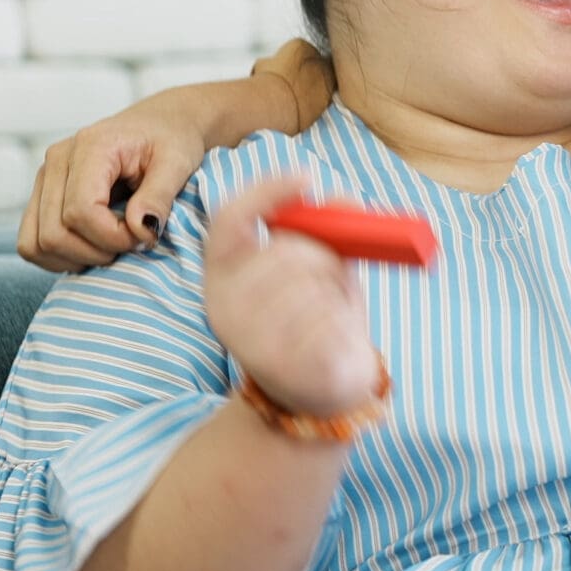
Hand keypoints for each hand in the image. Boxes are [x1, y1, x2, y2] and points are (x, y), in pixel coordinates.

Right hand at [18, 87, 216, 271]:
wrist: (162, 123)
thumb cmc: (172, 139)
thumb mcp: (178, 163)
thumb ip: (159, 196)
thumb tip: (139, 229)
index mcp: (90, 147)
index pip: (80, 211)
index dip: (112, 237)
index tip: (144, 235)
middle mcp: (57, 161)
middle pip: (53, 233)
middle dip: (96, 252)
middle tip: (130, 243)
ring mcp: (44, 178)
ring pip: (35, 243)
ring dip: (75, 258)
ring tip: (112, 246)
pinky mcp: (41, 195)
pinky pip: (31, 243)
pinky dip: (60, 256)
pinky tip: (93, 247)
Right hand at [202, 175, 382, 416]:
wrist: (316, 392)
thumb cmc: (317, 318)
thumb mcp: (323, 269)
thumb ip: (329, 232)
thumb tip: (347, 201)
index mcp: (225, 272)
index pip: (229, 219)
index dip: (265, 193)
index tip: (307, 178)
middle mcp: (224, 303)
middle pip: (280, 253)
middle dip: (321, 259)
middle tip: (336, 276)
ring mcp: (244, 338)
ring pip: (305, 293)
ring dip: (334, 299)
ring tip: (333, 318)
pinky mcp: (275, 368)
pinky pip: (322, 331)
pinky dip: (342, 329)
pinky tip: (337, 342)